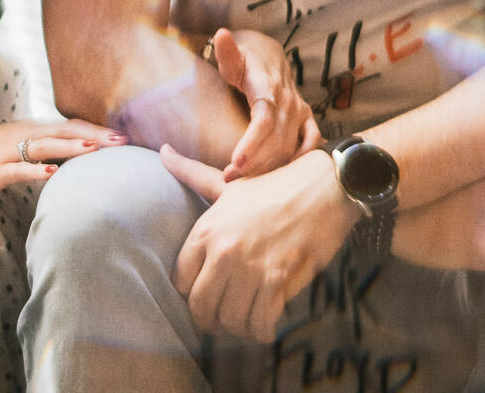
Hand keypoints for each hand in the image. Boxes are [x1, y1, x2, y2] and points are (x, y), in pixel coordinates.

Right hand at [0, 119, 122, 191]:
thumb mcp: (19, 142)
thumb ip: (45, 146)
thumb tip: (74, 153)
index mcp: (34, 130)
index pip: (71, 126)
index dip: (97, 130)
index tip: (124, 136)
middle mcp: (25, 135)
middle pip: (65, 132)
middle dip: (94, 137)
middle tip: (122, 141)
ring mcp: (10, 152)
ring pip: (45, 147)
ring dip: (70, 147)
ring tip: (94, 149)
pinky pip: (19, 168)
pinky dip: (37, 170)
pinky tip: (53, 173)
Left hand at [160, 144, 350, 342]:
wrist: (321, 188)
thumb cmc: (274, 187)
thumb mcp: (227, 184)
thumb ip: (191, 174)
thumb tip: (163, 152)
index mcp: (206, 230)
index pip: (181, 279)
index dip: (191, 292)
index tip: (203, 295)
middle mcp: (222, 251)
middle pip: (201, 305)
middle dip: (209, 320)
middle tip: (220, 322)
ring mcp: (249, 267)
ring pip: (231, 319)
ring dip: (237, 328)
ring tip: (243, 325)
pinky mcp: (277, 281)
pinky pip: (260, 322)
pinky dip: (261, 331)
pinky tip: (264, 327)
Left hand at [208, 27, 319, 179]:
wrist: (267, 52)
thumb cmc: (244, 58)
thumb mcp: (232, 55)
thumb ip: (226, 51)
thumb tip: (220, 34)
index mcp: (269, 86)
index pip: (263, 119)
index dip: (251, 142)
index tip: (234, 161)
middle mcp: (288, 100)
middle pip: (276, 139)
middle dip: (254, 163)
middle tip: (228, 179)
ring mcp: (299, 110)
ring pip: (290, 146)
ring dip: (269, 166)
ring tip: (243, 182)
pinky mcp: (306, 118)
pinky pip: (310, 143)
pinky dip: (300, 160)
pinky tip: (284, 176)